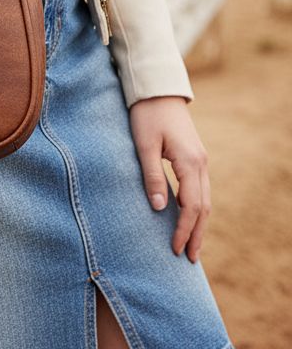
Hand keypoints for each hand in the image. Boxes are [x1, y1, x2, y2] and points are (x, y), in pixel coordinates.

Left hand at [128, 95, 210, 262]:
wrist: (157, 88)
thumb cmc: (147, 114)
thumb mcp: (144, 145)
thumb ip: (151, 176)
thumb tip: (158, 208)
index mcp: (189, 161)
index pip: (191, 206)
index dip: (184, 230)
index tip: (176, 249)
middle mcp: (200, 163)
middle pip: (203, 207)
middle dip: (197, 234)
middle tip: (190, 259)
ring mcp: (200, 159)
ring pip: (205, 199)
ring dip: (199, 223)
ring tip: (192, 246)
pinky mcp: (194, 156)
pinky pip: (200, 189)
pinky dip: (197, 208)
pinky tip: (189, 218)